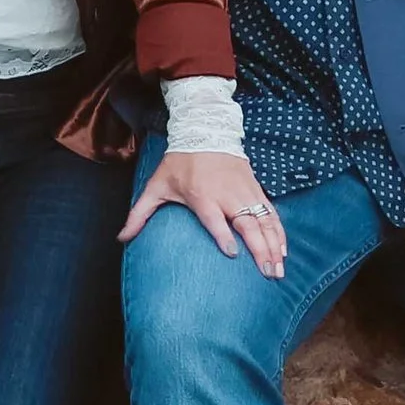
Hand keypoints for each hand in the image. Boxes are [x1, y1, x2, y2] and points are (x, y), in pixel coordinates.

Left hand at [119, 151, 286, 275]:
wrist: (204, 131)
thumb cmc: (179, 163)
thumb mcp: (156, 186)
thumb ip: (140, 214)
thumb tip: (121, 238)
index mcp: (202, 195)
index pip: (215, 218)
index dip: (223, 235)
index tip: (231, 254)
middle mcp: (227, 194)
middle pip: (247, 223)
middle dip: (260, 249)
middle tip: (268, 273)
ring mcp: (244, 191)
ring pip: (264, 220)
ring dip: (273, 244)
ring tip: (279, 268)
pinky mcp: (255, 188)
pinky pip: (271, 212)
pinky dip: (278, 230)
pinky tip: (283, 249)